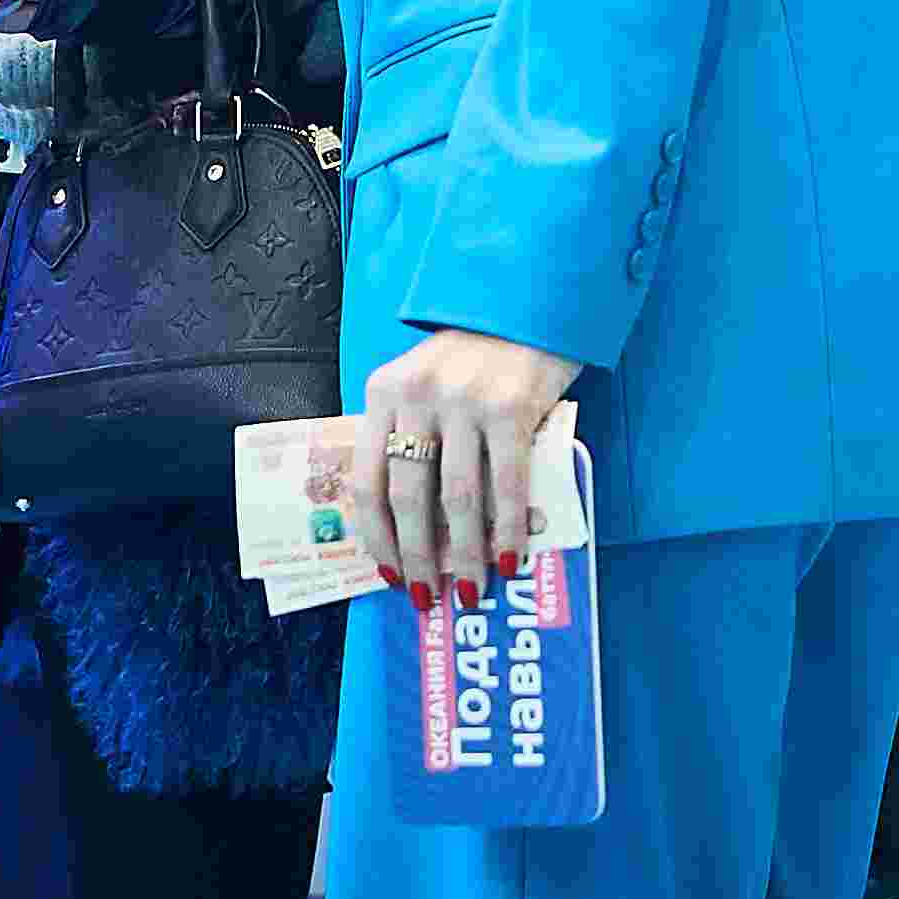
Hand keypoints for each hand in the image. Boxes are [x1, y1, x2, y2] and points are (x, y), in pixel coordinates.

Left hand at [349, 327, 582, 612]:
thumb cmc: (478, 353)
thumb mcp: (426, 382)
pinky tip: (509, 557)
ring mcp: (465, 401)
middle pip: (410, 496)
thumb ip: (412, 432)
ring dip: (464, 553)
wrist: (532, 301)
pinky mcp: (512, 406)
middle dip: (419, 557)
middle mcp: (418, 395)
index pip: (367, 478)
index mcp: (384, 392)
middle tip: (428, 597)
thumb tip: (417, 524)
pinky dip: (508, 528)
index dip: (376, 536)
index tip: (389, 575)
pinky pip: (507, 482)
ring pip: (457, 498)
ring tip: (470, 590)